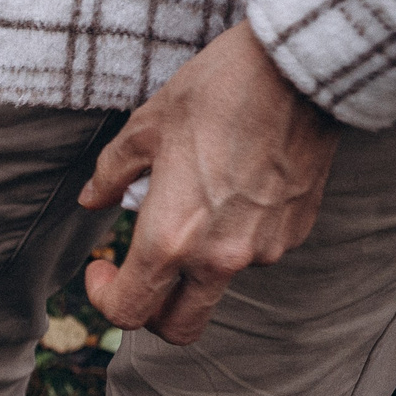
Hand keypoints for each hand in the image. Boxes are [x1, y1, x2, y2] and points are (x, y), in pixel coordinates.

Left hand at [77, 20, 340, 345]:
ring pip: (217, 286)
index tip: (101, 267)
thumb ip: (112, 174)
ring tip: (191, 206)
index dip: (104, 298)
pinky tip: (232, 191)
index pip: (128, 312)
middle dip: (150, 311)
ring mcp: (263, 249)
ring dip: (194, 266)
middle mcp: (219, 258)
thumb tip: (93, 200)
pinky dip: (233, 239)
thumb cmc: (218, 91)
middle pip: (177, 327)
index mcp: (171, 238)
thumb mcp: (146, 127)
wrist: (301, 68)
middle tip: (137, 271)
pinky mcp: (295, 232)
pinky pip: (254, 253)